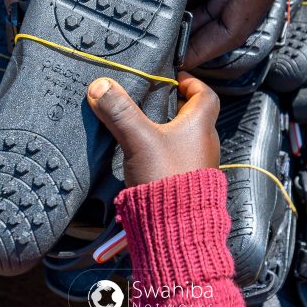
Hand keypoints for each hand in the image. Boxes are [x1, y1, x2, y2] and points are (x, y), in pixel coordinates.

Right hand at [86, 72, 219, 185]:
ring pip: (184, 138)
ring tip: (142, 127)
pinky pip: (178, 158)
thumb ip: (120, 112)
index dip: (191, 82)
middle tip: (151, 100)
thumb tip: (101, 86)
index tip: (174, 78)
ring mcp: (198, 165)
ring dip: (167, 130)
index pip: (205, 94)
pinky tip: (144, 156)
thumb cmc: (166, 177)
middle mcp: (205, 143)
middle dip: (173, 106)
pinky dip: (164, 151)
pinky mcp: (187, 182)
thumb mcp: (139, 139)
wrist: (175, 228)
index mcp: (201, 126)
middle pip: (193, 115)